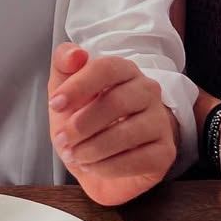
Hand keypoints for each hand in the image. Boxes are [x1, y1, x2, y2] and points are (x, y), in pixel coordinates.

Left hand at [48, 44, 178, 205]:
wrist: (101, 164)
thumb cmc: (85, 121)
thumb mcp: (64, 92)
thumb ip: (64, 66)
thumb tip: (76, 54)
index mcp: (124, 70)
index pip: (106, 68)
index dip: (78, 86)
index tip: (55, 105)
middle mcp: (148, 91)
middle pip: (116, 102)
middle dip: (81, 124)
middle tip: (62, 139)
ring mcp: (160, 121)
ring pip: (126, 133)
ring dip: (91, 149)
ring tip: (75, 155)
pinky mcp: (165, 152)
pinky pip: (137, 160)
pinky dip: (106, 167)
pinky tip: (93, 165)